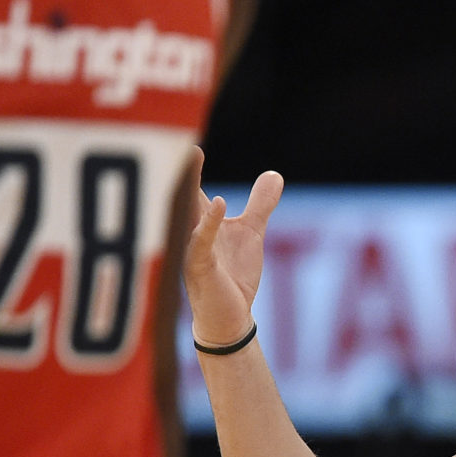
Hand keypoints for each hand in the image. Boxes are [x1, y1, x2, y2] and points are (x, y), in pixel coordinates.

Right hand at [182, 147, 282, 346]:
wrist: (230, 318)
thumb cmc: (233, 276)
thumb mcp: (250, 233)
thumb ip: (260, 204)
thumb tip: (274, 174)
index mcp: (199, 220)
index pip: (191, 185)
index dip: (190, 164)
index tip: (188, 137)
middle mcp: (189, 232)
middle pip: (183, 194)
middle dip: (181, 169)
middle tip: (181, 140)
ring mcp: (191, 250)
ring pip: (186, 215)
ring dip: (186, 190)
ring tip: (189, 161)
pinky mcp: (201, 270)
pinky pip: (200, 243)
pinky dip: (208, 224)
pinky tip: (217, 203)